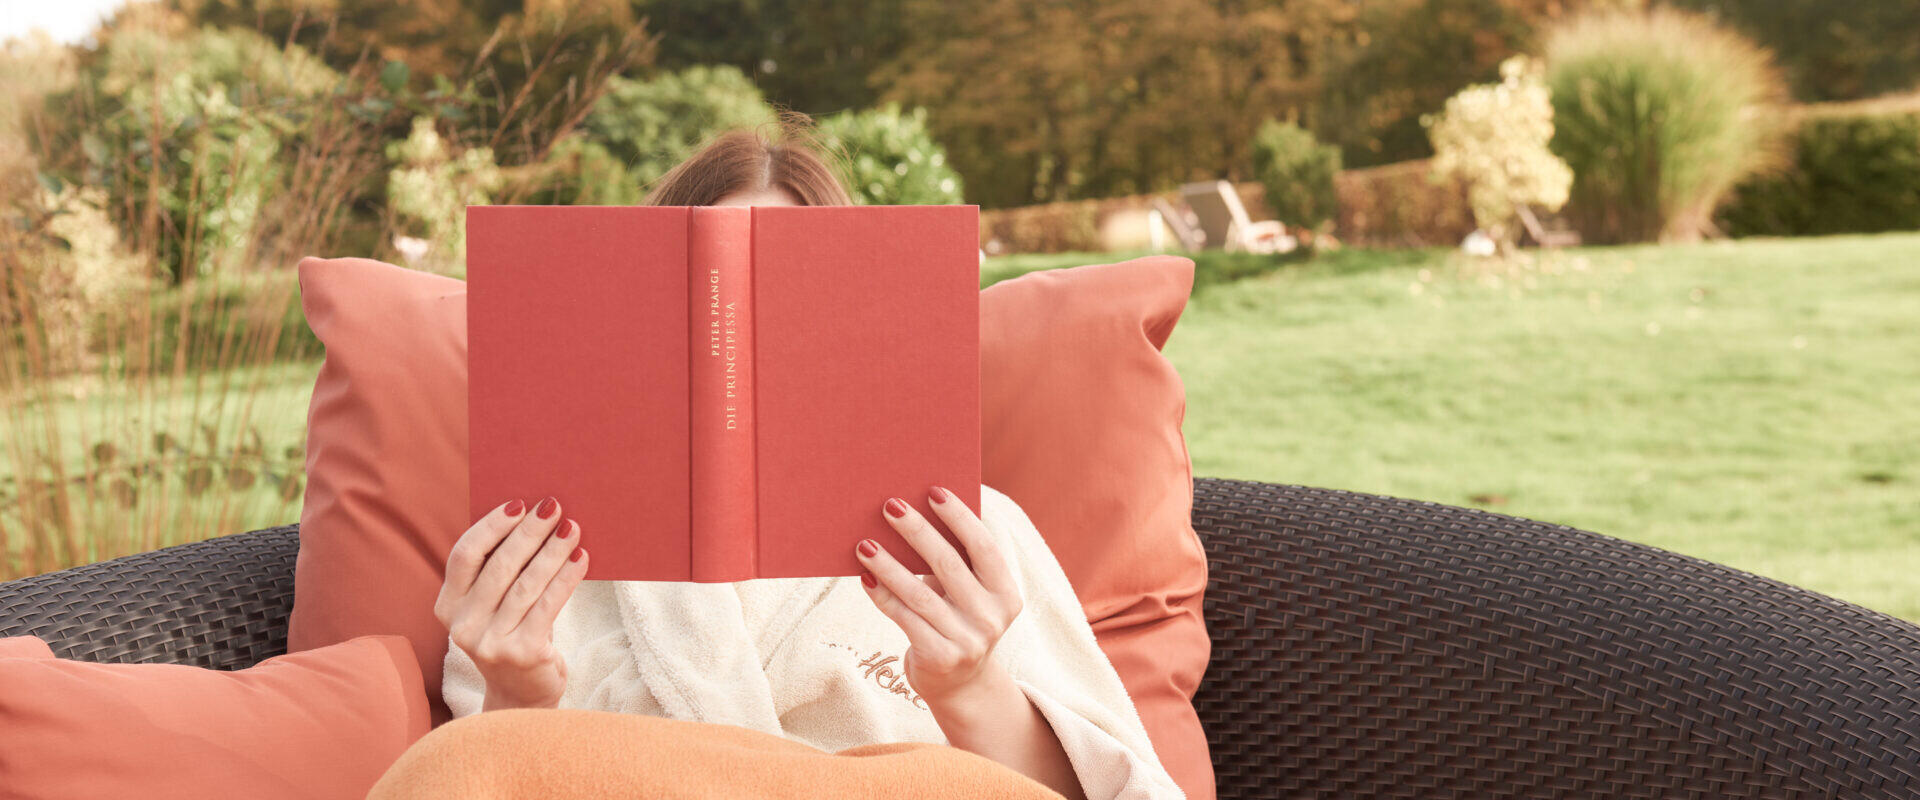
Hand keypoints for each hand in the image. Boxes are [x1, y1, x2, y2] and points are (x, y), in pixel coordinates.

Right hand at [434, 496, 588, 710]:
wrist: (523, 696)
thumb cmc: (511, 636)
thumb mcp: (492, 607)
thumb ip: (498, 572)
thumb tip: (533, 517)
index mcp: (447, 606)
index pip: (464, 555)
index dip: (491, 526)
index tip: (518, 504)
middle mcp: (462, 626)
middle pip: (499, 566)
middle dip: (529, 532)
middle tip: (554, 506)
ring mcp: (490, 643)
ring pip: (526, 584)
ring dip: (552, 551)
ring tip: (573, 528)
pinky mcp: (522, 653)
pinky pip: (548, 606)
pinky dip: (566, 578)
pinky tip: (582, 559)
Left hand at [854, 486, 1022, 704]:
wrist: (959, 685)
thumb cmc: (958, 621)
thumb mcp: (969, 595)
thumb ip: (954, 562)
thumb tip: (912, 512)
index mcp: (1006, 593)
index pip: (984, 548)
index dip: (960, 518)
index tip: (933, 491)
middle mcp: (991, 618)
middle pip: (949, 565)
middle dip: (917, 531)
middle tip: (890, 505)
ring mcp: (967, 641)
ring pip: (920, 594)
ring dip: (889, 565)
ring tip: (864, 543)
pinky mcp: (940, 658)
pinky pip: (904, 618)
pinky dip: (883, 595)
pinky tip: (865, 576)